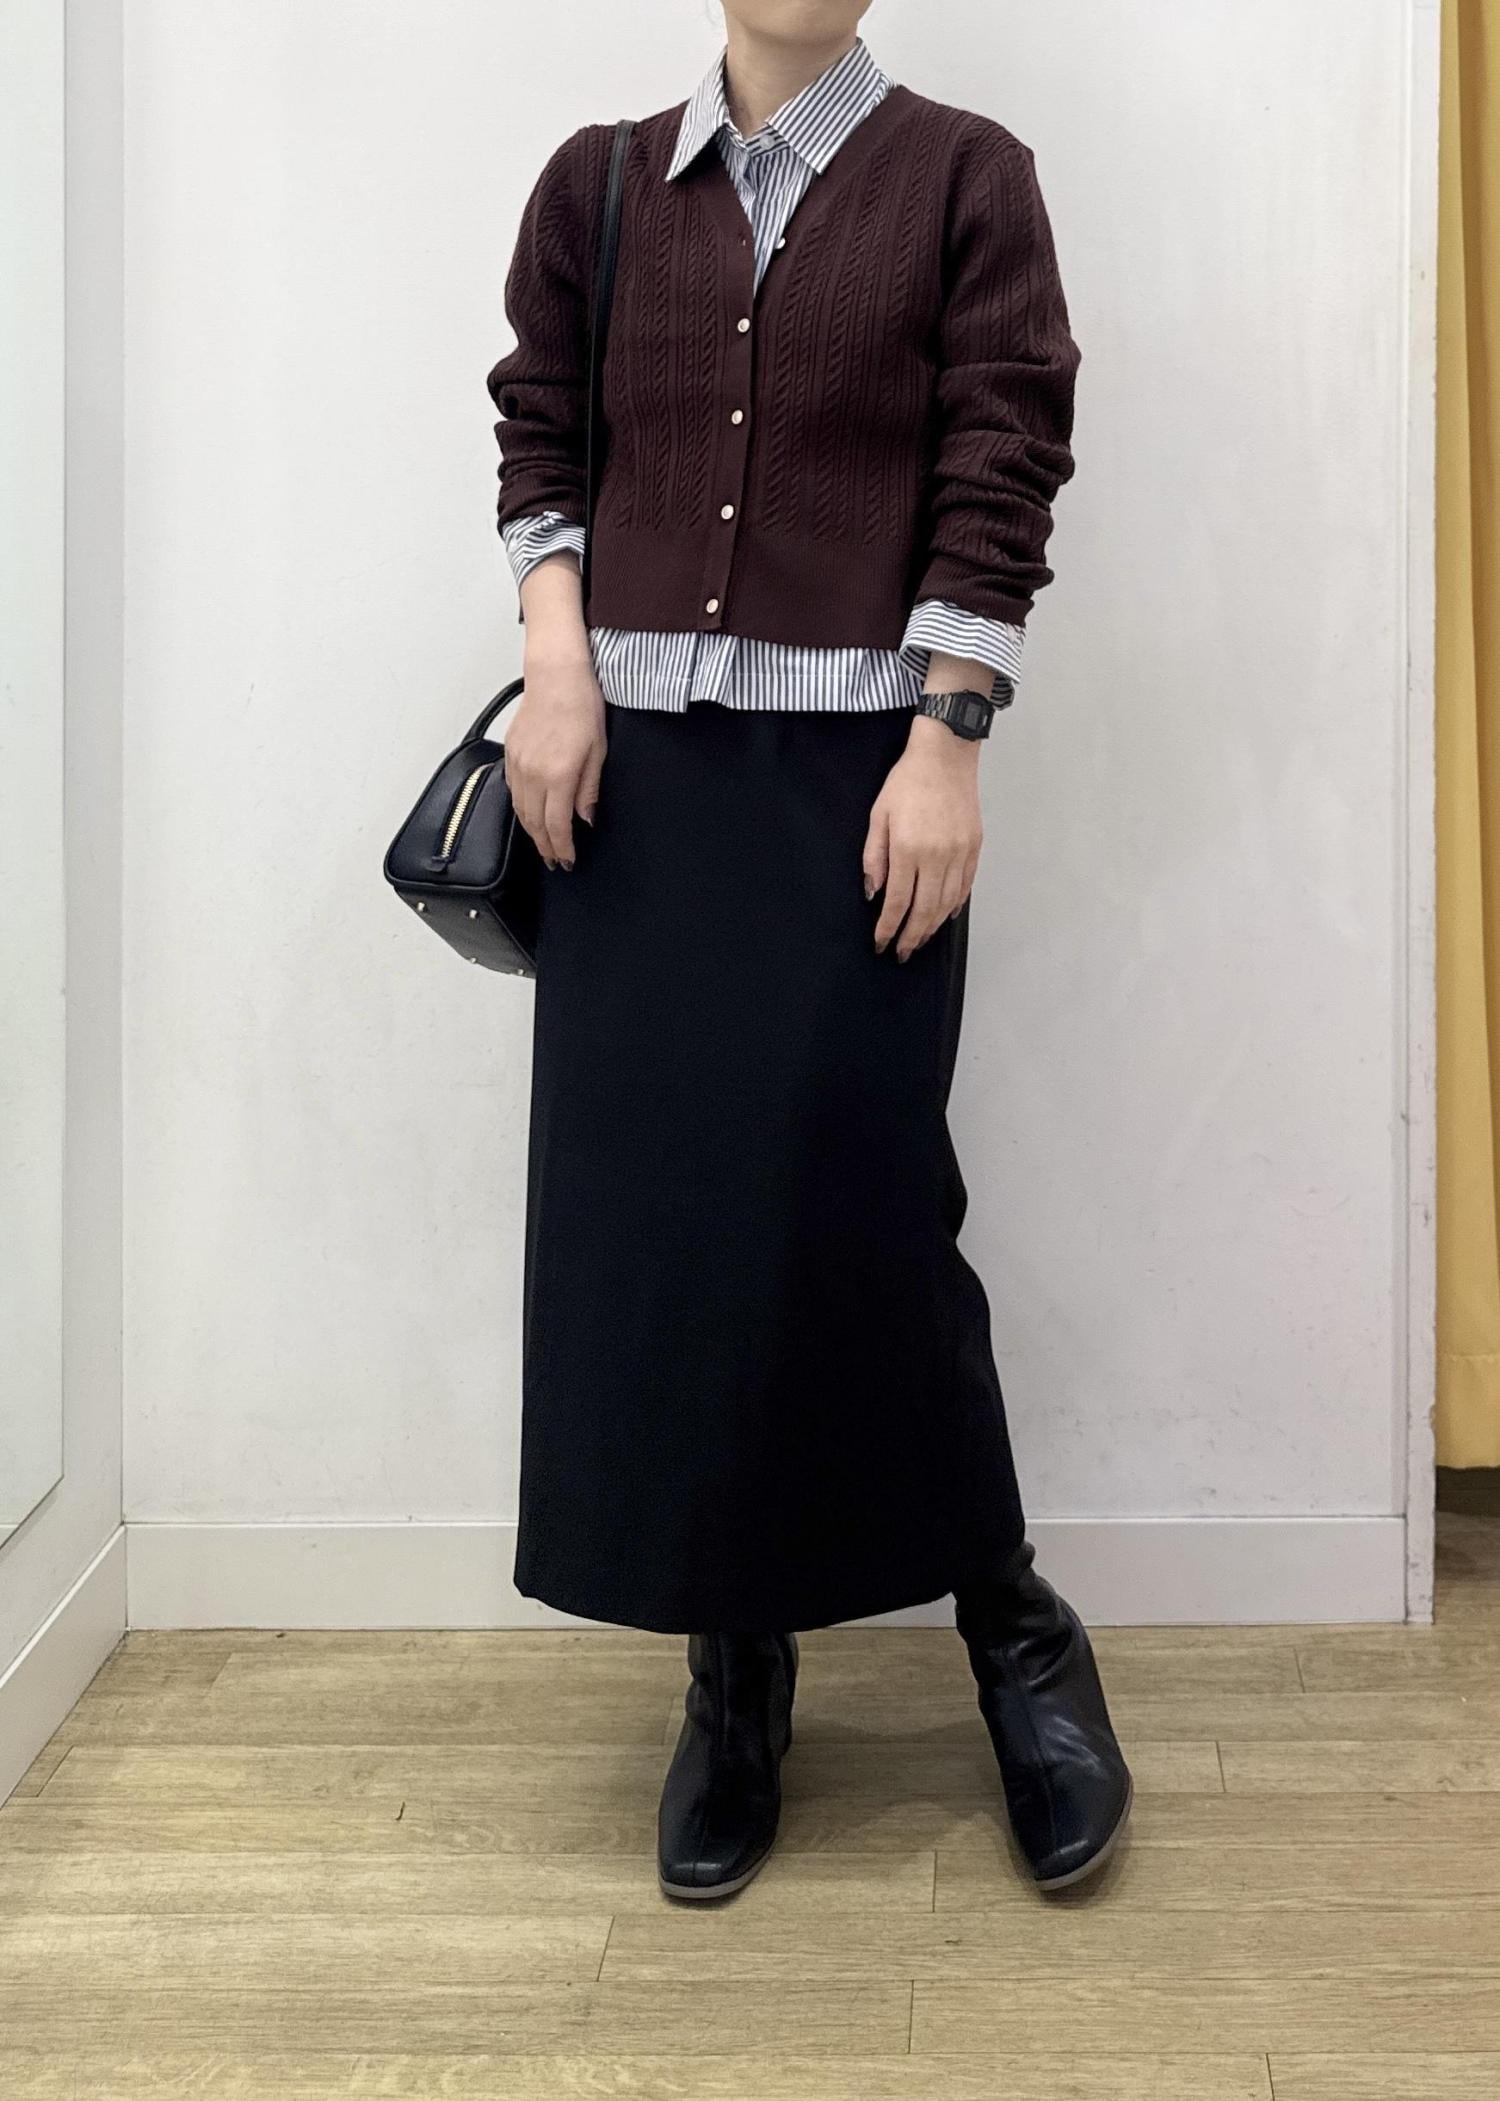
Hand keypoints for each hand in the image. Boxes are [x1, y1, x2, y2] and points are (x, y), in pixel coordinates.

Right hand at [504, 644, 606, 869]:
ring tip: (543, 844)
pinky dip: (521, 809)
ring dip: (531, 831)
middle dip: (545, 846)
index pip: (557, 825)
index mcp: (558, 775)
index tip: (567, 861)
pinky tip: (529, 814)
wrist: (556, 676)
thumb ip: (588, 789)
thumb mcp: (598, 751)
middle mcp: (533, 773)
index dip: (561, 848)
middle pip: (535, 823)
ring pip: (520, 810)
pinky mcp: (510, 753)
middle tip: (554, 861)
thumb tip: (585, 818)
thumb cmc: (581, 706)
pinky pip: (513, 791)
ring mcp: (518, 764)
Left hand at [862, 714, 982, 960]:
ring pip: (946, 904)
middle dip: (911, 936)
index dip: (888, 928)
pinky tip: (943, 917)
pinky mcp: (974, 848)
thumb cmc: (907, 782)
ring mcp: (958, 853)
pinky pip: (964, 887)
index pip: (897, 901)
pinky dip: (953, 906)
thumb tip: (873, 892)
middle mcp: (936, 856)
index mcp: (908, 849)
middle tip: (902, 953)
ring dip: (932, 927)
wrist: (945, 755)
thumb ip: (874, 857)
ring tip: (920, 940)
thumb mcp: (879, 815)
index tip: (881, 944)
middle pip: (924, 910)